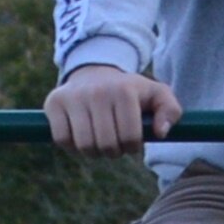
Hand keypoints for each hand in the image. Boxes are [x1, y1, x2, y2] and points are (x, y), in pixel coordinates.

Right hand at [45, 64, 179, 155]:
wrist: (94, 72)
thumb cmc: (129, 91)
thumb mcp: (156, 94)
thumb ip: (171, 111)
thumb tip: (161, 133)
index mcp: (124, 91)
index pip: (130, 138)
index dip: (132, 147)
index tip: (131, 141)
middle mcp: (97, 92)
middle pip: (106, 145)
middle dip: (113, 152)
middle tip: (114, 143)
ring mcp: (73, 96)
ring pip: (84, 146)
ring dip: (93, 152)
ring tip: (99, 141)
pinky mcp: (53, 102)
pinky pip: (62, 140)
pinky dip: (72, 146)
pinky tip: (80, 136)